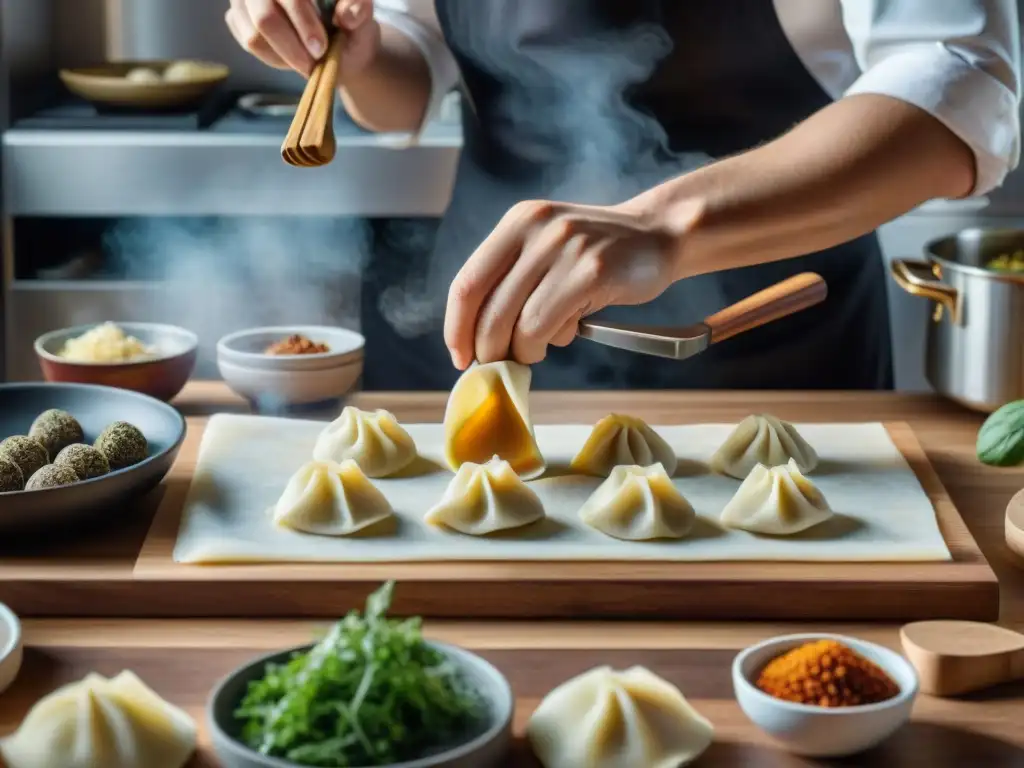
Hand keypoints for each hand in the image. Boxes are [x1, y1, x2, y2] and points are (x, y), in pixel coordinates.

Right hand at [226, 0, 379, 76]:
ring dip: (285, 56)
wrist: (340, 41)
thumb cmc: (351, 25)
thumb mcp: (363, 18)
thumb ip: (359, 10)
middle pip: (265, 18)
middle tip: (314, 63)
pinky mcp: (236, 16)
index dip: (303, 21)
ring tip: (308, 59)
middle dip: (292, 47)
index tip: (320, 48)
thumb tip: (348, 15)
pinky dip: (275, 57)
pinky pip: (250, 43)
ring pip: (255, 35)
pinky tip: (292, 54)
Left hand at [444, 198, 704, 368]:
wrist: (659, 234)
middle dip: (487, 349)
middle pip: (487, 308)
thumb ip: (513, 280)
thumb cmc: (598, 253)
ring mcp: (564, 248)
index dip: (456, 327)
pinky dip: (545, 344)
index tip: (460, 356)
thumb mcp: (547, 248)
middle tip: (498, 365)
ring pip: (516, 323)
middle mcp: (535, 229)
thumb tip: (477, 338)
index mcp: (517, 222)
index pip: (467, 283)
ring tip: (535, 350)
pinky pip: (546, 326)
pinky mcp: (590, 272)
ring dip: (519, 351)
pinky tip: (563, 336)